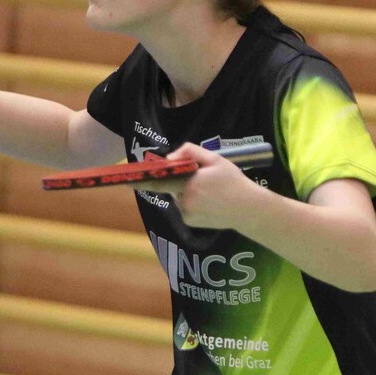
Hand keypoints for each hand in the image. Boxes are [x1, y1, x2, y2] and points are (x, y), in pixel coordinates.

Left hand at [136, 143, 260, 229]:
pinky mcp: (190, 222)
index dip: (142, 179)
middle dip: (183, 181)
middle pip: (173, 186)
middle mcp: (185, 200)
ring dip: (188, 193)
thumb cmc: (233, 181)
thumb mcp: (215, 159)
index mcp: (190, 183)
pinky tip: (210, 203)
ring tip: (211, 193)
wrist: (249, 210)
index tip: (125, 180)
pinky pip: (185, 208)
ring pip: (179, 198)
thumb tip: (169, 158)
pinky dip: (192, 204)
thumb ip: (190, 152)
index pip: (160, 180)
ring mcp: (187, 213)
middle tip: (205, 181)